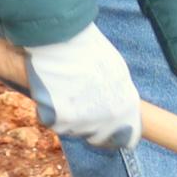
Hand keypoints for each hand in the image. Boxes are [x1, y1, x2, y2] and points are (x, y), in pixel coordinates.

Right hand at [23, 25, 140, 150]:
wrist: (60, 37)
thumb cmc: (88, 49)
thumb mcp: (116, 72)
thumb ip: (119, 97)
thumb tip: (118, 113)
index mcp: (128, 108)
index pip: (128, 139)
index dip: (115, 134)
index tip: (107, 130)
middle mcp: (109, 120)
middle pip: (96, 137)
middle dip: (87, 123)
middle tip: (78, 101)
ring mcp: (83, 122)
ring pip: (73, 129)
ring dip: (67, 116)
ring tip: (64, 88)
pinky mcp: (59, 121)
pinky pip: (52, 121)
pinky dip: (48, 110)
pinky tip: (51, 89)